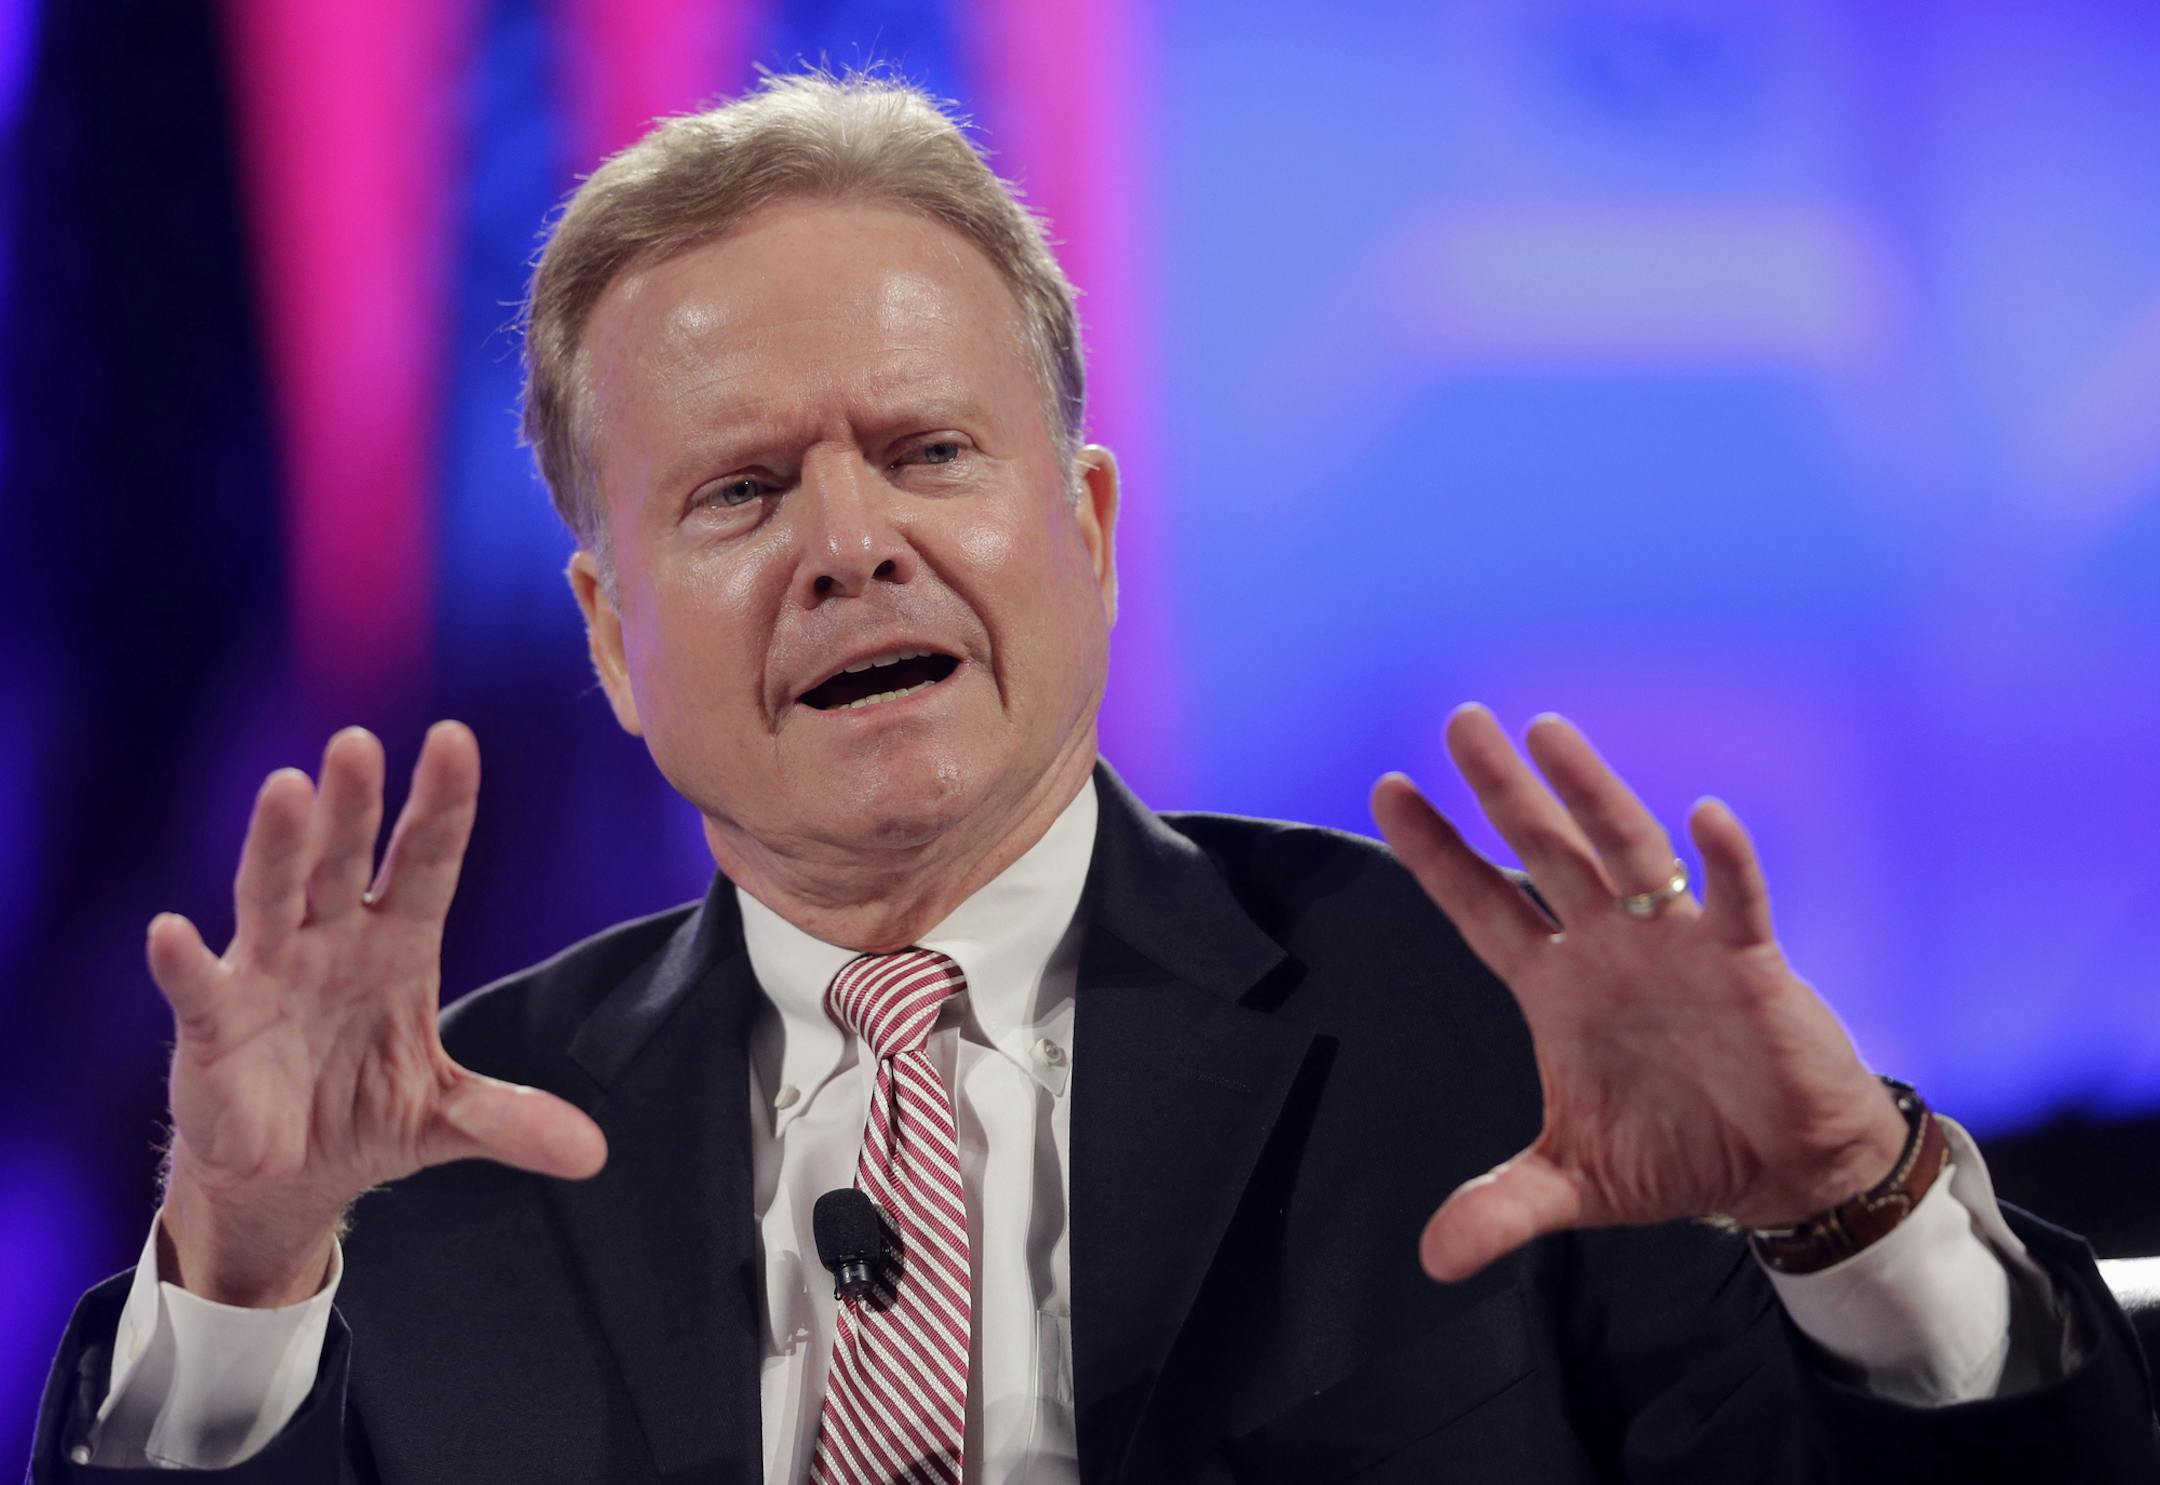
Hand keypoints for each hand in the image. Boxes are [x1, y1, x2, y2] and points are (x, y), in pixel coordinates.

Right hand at [152, 723, 606, 1305]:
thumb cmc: (366, 1115)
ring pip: (273, 897)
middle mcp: (332, 941)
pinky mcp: (214, 1026)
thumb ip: (512, 1120)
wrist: (288, 1178)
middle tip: (358, 741)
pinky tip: (170, 932)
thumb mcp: (449, 1118)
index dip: (442, 803)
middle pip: (343, 860)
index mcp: (399, 945)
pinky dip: (184, 962)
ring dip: (277, 847)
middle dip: (352, 804)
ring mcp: (269, 975)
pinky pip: (199, 987)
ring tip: (284, 789)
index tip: (455, 739)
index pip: (425, 860)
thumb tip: (593, 1152)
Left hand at [1371, 704, 1906, 1282]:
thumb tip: (1433, 1259)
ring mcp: (1675, 946)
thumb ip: (1503, 1207)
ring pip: (1626, 852)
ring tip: (1547, 734)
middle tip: (1459, 720)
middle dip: (1501, 791)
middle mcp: (1606, 948)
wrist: (1782, 1173)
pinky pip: (1736, 901)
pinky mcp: (1749, 964)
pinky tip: (1703, 815)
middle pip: (1543, 852)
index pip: (1481, 904)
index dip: (1436, 852)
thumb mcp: (1573, 1186)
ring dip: (1590, 794)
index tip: (1388, 787)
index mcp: (1553, 985)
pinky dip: (1722, 862)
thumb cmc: (1675, 1157)